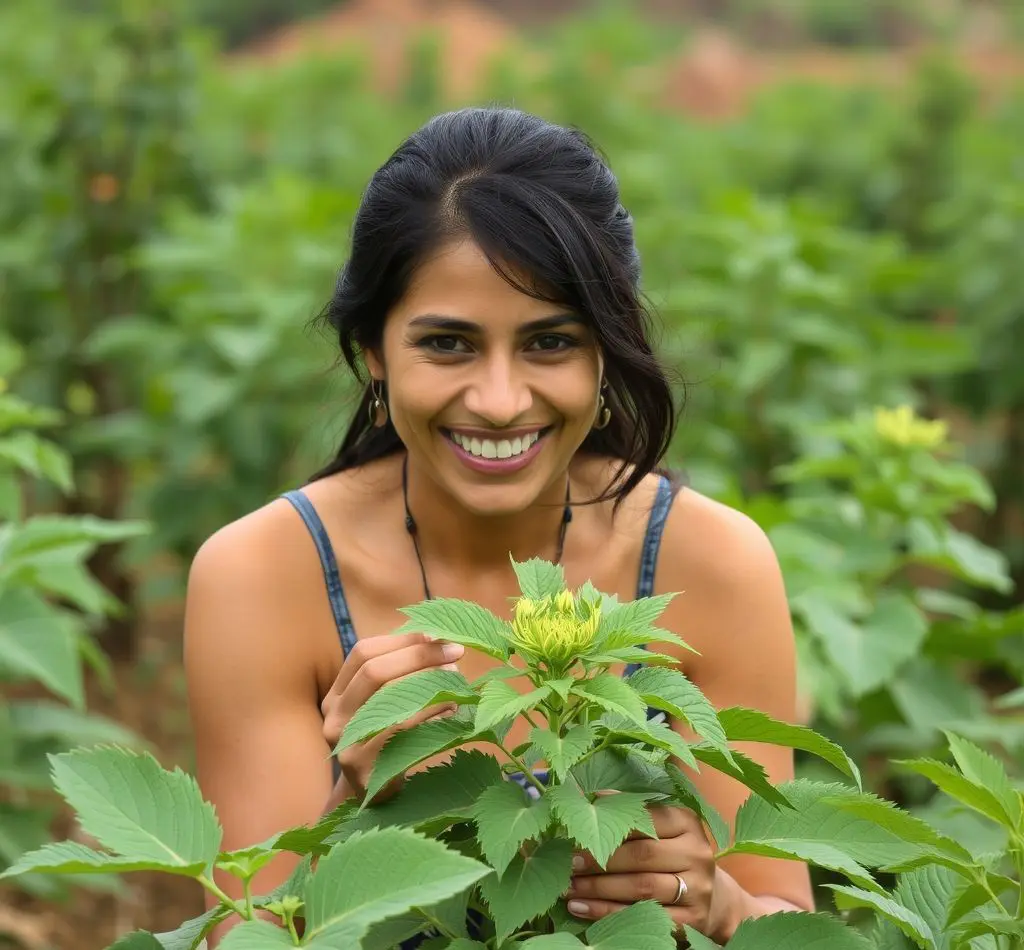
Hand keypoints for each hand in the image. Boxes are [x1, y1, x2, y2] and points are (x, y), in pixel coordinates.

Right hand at [320, 632, 463, 804]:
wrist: (373, 798)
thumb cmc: (388, 742)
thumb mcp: (385, 706)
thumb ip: (400, 676)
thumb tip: (441, 640)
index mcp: (337, 694)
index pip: (363, 652)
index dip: (401, 640)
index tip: (438, 635)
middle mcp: (334, 716)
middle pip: (373, 672)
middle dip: (419, 655)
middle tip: (456, 651)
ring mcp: (345, 744)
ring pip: (388, 701)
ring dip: (430, 683)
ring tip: (457, 677)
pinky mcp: (364, 768)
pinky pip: (402, 732)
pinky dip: (431, 714)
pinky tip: (452, 707)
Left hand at [563, 801, 736, 942]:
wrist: (712, 899)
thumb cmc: (672, 854)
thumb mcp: (660, 828)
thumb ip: (628, 812)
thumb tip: (581, 796)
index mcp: (686, 822)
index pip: (645, 820)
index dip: (608, 826)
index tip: (576, 833)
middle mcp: (697, 853)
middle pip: (641, 856)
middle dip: (599, 860)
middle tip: (569, 863)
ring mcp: (697, 889)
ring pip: (641, 888)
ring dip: (599, 889)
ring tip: (568, 888)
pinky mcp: (692, 921)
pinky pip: (643, 917)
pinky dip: (607, 914)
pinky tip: (581, 908)